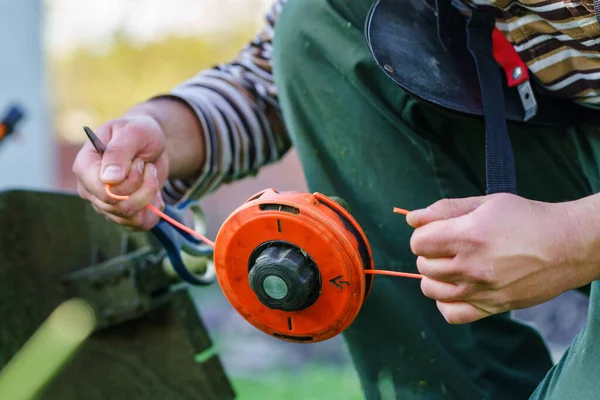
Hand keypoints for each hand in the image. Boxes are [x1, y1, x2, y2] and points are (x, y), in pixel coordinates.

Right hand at [72, 114, 168, 229]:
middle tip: (147, 166)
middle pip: (119, 206)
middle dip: (144, 187)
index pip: (103, 191)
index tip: (139, 163)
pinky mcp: (121, 214)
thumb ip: (119, 152)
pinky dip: (154, 210)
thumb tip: (109, 179)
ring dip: (150, 196)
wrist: (151, 143)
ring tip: (149, 176)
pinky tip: (155, 193)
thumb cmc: (140, 133)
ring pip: (131, 217)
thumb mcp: (134, 132)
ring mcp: (104, 204)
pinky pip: (140, 225)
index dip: (129, 182)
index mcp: (85, 166)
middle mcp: (90, 189)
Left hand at [406, 193, 594, 323]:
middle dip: (429, 254)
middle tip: (448, 246)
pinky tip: (457, 288)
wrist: (567, 245)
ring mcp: (482, 290)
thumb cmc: (527, 218)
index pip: (419, 243)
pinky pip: (452, 314)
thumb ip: (444, 209)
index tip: (437, 232)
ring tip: (452, 266)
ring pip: (432, 290)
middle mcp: (472, 266)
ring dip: (435, 277)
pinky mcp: (493, 307)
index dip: (423, 235)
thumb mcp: (486, 203)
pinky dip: (446, 303)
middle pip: (424, 266)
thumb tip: (411, 218)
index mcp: (468, 236)